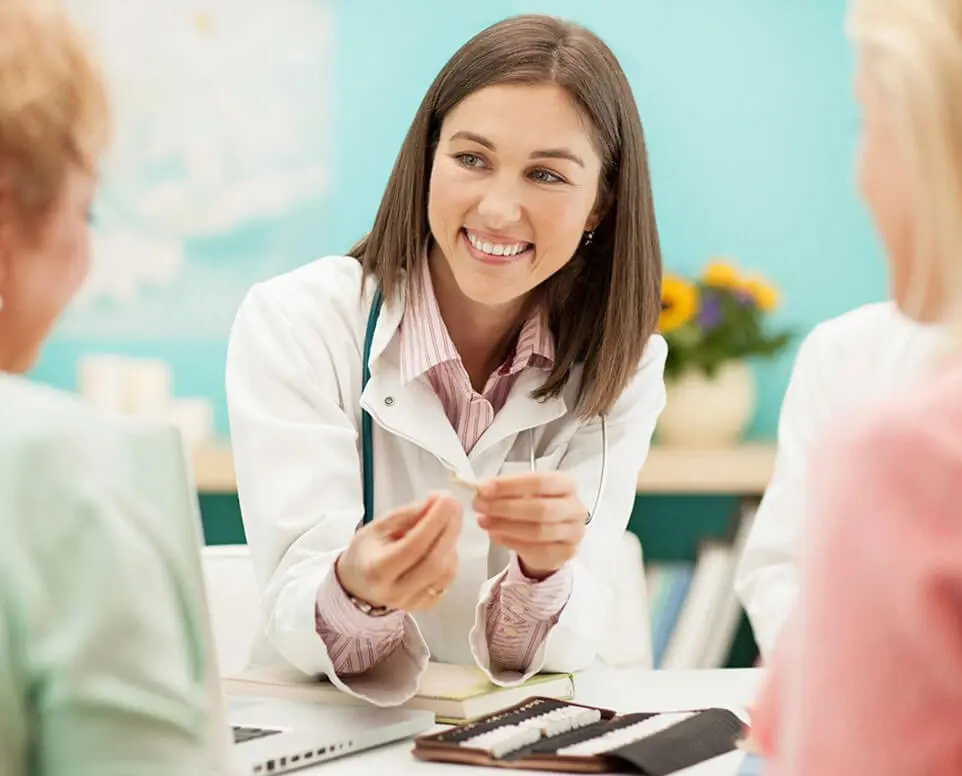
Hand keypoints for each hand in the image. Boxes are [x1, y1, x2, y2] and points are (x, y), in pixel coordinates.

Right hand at [337, 493, 460, 611]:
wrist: (359, 584)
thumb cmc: (367, 551)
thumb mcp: (378, 526)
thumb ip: (408, 514)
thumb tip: (438, 501)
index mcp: (377, 570)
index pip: (413, 546)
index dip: (434, 521)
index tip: (447, 500)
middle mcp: (395, 591)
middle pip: (434, 562)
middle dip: (449, 530)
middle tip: (455, 506)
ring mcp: (412, 602)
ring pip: (446, 572)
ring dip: (451, 542)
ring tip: (447, 523)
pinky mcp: (425, 606)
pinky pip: (447, 580)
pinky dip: (451, 557)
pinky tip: (443, 543)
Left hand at [473, 472, 586, 579]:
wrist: (549, 538)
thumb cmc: (535, 507)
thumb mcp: (524, 493)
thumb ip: (507, 490)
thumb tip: (482, 490)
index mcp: (566, 484)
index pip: (539, 481)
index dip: (510, 486)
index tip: (484, 489)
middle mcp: (575, 507)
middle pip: (540, 508)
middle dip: (505, 507)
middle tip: (480, 506)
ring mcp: (573, 532)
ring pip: (538, 531)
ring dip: (506, 526)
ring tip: (484, 522)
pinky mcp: (567, 552)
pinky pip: (537, 550)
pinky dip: (512, 542)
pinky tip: (495, 536)